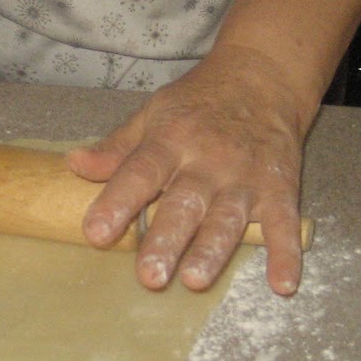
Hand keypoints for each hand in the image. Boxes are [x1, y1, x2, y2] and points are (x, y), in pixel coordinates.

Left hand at [67, 43, 310, 294]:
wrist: (264, 77)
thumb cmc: (200, 102)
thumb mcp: (154, 114)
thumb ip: (117, 148)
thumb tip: (73, 165)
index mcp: (171, 140)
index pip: (140, 172)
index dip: (117, 202)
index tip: (96, 234)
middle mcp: (208, 161)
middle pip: (184, 203)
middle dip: (167, 239)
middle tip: (149, 276)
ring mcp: (246, 177)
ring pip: (228, 218)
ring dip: (213, 250)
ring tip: (195, 280)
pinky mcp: (281, 189)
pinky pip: (284, 225)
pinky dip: (286, 254)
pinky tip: (283, 284)